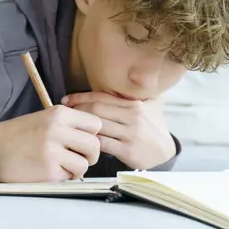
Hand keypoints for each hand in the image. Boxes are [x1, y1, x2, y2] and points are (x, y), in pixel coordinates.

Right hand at [0, 106, 101, 182]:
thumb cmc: (19, 136)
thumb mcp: (45, 119)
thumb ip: (69, 124)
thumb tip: (94, 137)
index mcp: (59, 113)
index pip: (95, 124)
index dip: (92, 135)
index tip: (82, 142)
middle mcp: (58, 129)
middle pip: (94, 145)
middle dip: (90, 156)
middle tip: (78, 159)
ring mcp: (53, 150)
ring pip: (85, 164)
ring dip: (76, 169)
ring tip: (62, 166)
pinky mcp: (48, 170)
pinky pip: (68, 177)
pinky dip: (62, 177)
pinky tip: (48, 171)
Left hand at [61, 92, 175, 169]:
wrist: (165, 152)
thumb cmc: (152, 128)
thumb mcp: (149, 106)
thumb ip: (134, 94)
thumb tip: (126, 75)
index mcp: (133, 104)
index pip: (102, 96)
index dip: (81, 97)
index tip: (66, 99)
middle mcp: (132, 116)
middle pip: (97, 109)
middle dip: (77, 110)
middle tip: (64, 112)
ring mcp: (130, 133)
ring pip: (98, 125)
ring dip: (81, 126)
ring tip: (69, 126)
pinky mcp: (127, 150)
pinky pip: (103, 144)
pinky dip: (90, 142)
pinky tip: (81, 141)